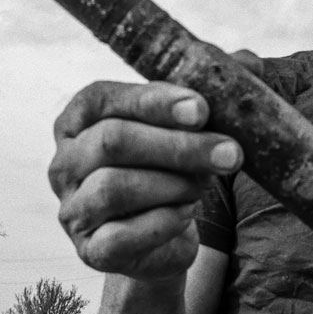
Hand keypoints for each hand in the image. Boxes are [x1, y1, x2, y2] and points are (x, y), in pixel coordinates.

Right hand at [48, 81, 242, 280]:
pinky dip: (163, 223)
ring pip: (115, 187)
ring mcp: (72, 208)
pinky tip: (185, 215)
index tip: (203, 109)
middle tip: (231, 153)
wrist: (164, 238)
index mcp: (79, 119)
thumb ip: (211, 92)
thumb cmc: (171, 169)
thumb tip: (248, 63)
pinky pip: (122, 235)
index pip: (105, 99)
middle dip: (179, 146)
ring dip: (173, 184)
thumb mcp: (186, 128)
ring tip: (201, 186)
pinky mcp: (90, 250)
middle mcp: (64, 161)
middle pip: (113, 141)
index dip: (154, 101)